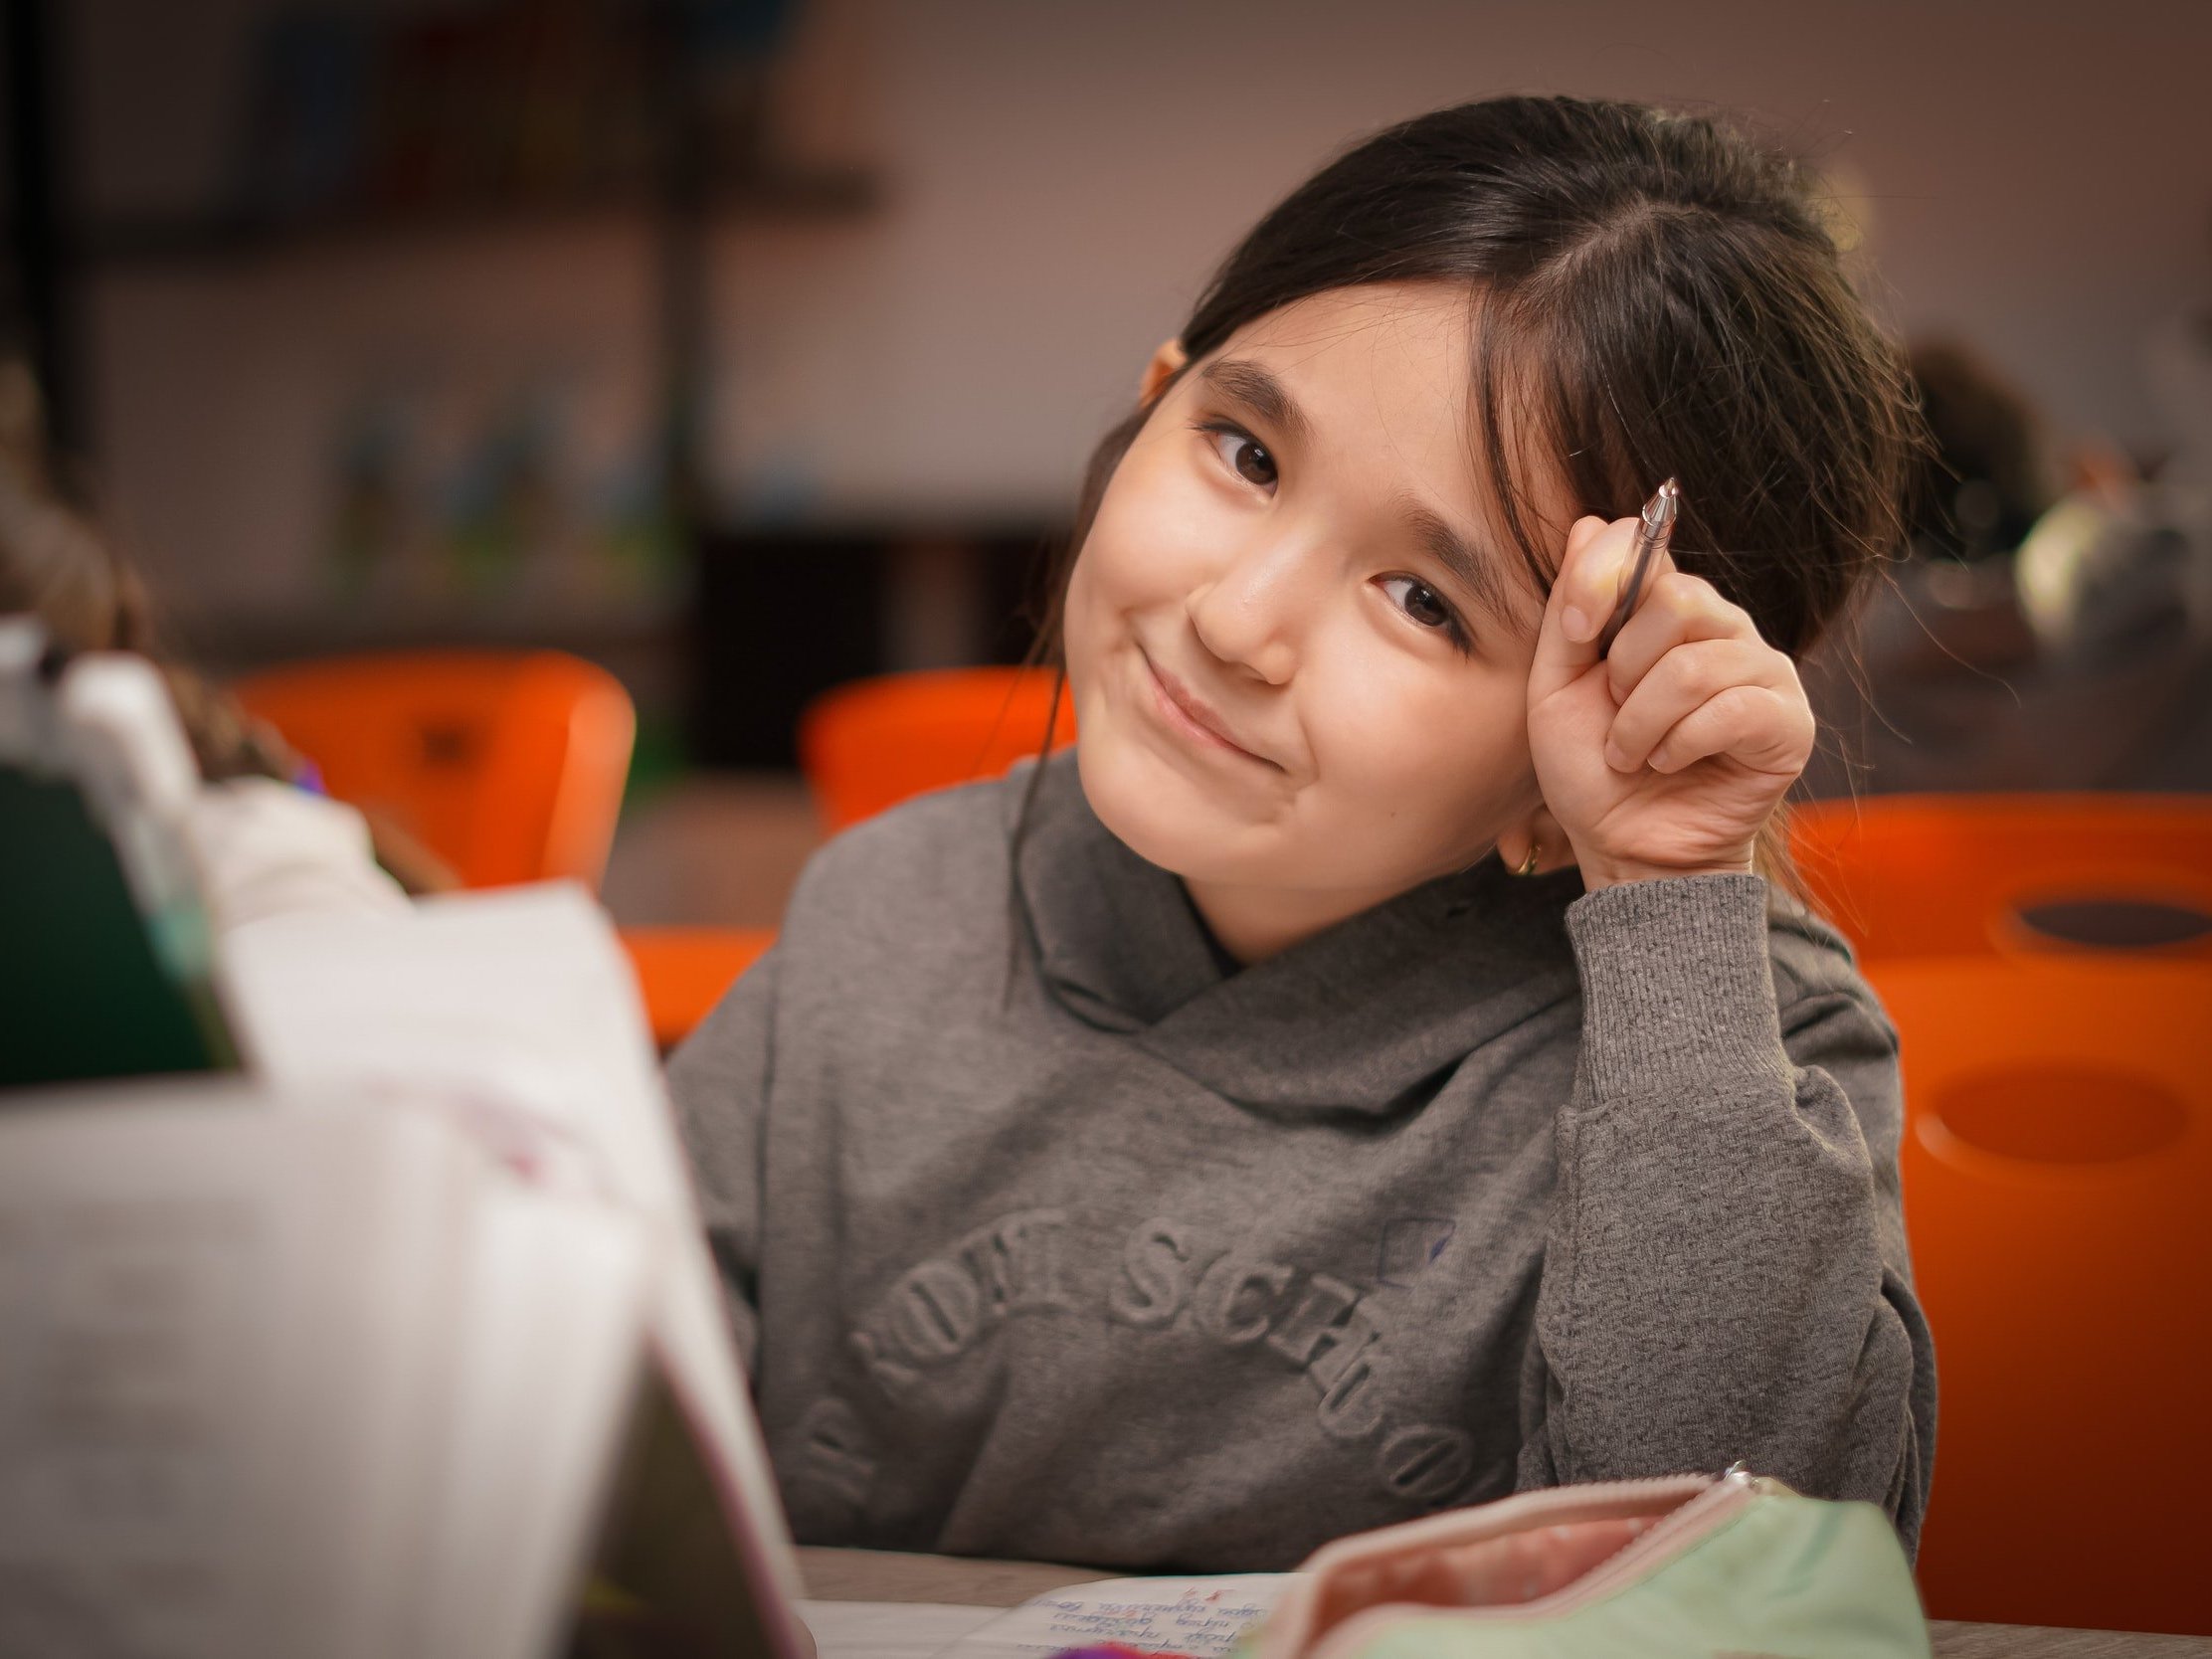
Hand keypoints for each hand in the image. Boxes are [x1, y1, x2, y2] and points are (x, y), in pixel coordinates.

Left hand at [1525, 512, 1813, 890]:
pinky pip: (1732, 709)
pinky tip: (1669, 765)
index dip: (1604, 577)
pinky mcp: (1789, 723)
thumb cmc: (1591, 771)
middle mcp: (1724, 630)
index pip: (1648, 547)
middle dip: (1624, 669)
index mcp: (1667, 613)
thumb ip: (1570, 610)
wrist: (1625, 848)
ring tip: (1633, 754)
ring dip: (1642, 722)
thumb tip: (1588, 522)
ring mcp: (1764, 672)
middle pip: (1678, 600)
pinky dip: (1679, 745)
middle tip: (1614, 715)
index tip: (1576, 632)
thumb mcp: (1556, 687)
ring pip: (1697, 664)